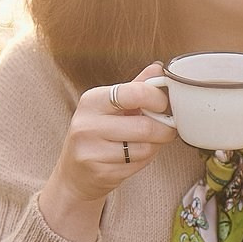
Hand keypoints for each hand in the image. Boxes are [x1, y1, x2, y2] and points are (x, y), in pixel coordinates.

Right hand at [39, 63, 177, 240]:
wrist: (76, 173)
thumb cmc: (99, 134)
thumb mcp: (112, 106)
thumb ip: (136, 87)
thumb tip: (159, 68)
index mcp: (92, 100)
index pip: (133, 93)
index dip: (157, 99)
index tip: (163, 105)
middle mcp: (87, 124)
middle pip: (145, 126)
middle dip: (164, 129)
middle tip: (167, 128)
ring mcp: (91, 150)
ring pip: (145, 148)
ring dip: (154, 146)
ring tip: (146, 142)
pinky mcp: (101, 172)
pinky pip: (138, 165)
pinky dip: (145, 161)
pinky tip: (134, 157)